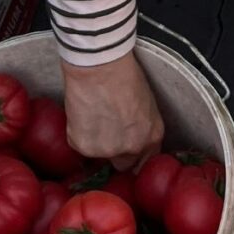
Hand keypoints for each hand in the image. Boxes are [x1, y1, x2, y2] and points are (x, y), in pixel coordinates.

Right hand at [62, 52, 164, 171]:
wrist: (100, 69)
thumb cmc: (125, 77)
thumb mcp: (147, 104)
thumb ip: (143, 127)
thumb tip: (135, 135)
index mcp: (152, 136)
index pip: (146, 161)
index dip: (137, 157)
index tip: (129, 152)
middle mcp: (132, 148)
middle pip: (124, 164)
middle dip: (117, 153)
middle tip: (109, 132)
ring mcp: (107, 150)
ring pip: (100, 156)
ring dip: (98, 143)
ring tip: (96, 117)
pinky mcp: (83, 147)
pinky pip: (81, 146)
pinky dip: (81, 135)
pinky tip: (85, 115)